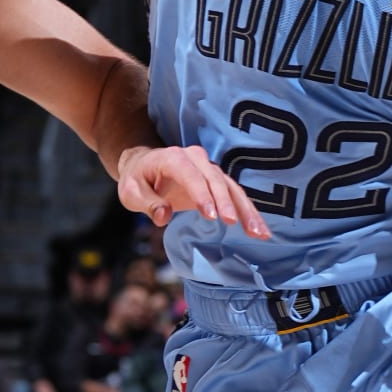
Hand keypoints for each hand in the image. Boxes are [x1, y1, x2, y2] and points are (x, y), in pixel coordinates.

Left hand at [117, 143, 270, 238]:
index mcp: (172, 158)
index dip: (202, 194)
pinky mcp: (218, 181)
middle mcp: (195, 158)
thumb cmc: (137, 180)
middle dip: (226, 202)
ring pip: (231, 188)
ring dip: (246, 210)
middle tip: (234, 224)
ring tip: (258, 232)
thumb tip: (163, 217)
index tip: (212, 216)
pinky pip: (236, 195)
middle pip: (215, 180)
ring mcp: (209, 168)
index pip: (190, 175)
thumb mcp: (131, 192)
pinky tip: (260, 231)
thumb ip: (146, 203)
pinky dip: (249, 212)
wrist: (145, 166)